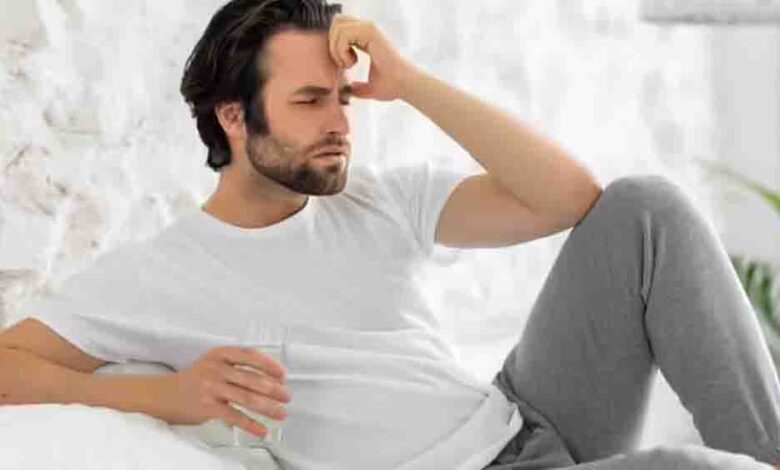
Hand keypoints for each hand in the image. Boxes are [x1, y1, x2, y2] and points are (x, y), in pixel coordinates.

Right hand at [160, 346, 290, 437]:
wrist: (165, 395)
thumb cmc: (196, 379)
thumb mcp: (214, 363)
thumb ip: (237, 366)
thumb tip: (270, 378)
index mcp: (220, 354)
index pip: (250, 356)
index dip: (270, 365)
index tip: (283, 375)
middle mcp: (215, 368)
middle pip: (252, 379)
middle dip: (274, 389)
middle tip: (287, 397)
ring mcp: (211, 387)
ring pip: (246, 397)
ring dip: (268, 407)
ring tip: (281, 414)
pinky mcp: (207, 406)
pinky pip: (234, 416)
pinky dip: (251, 424)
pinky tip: (262, 430)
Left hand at [328, 13, 418, 101]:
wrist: (403, 86)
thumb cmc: (391, 87)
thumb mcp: (369, 89)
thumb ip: (357, 88)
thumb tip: (348, 90)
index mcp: (366, 40)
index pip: (341, 30)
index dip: (334, 46)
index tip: (343, 66)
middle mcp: (367, 31)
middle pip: (337, 22)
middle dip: (332, 43)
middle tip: (342, 63)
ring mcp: (369, 29)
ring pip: (338, 27)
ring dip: (336, 48)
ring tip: (347, 64)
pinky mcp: (370, 32)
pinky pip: (344, 34)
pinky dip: (341, 50)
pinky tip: (352, 63)